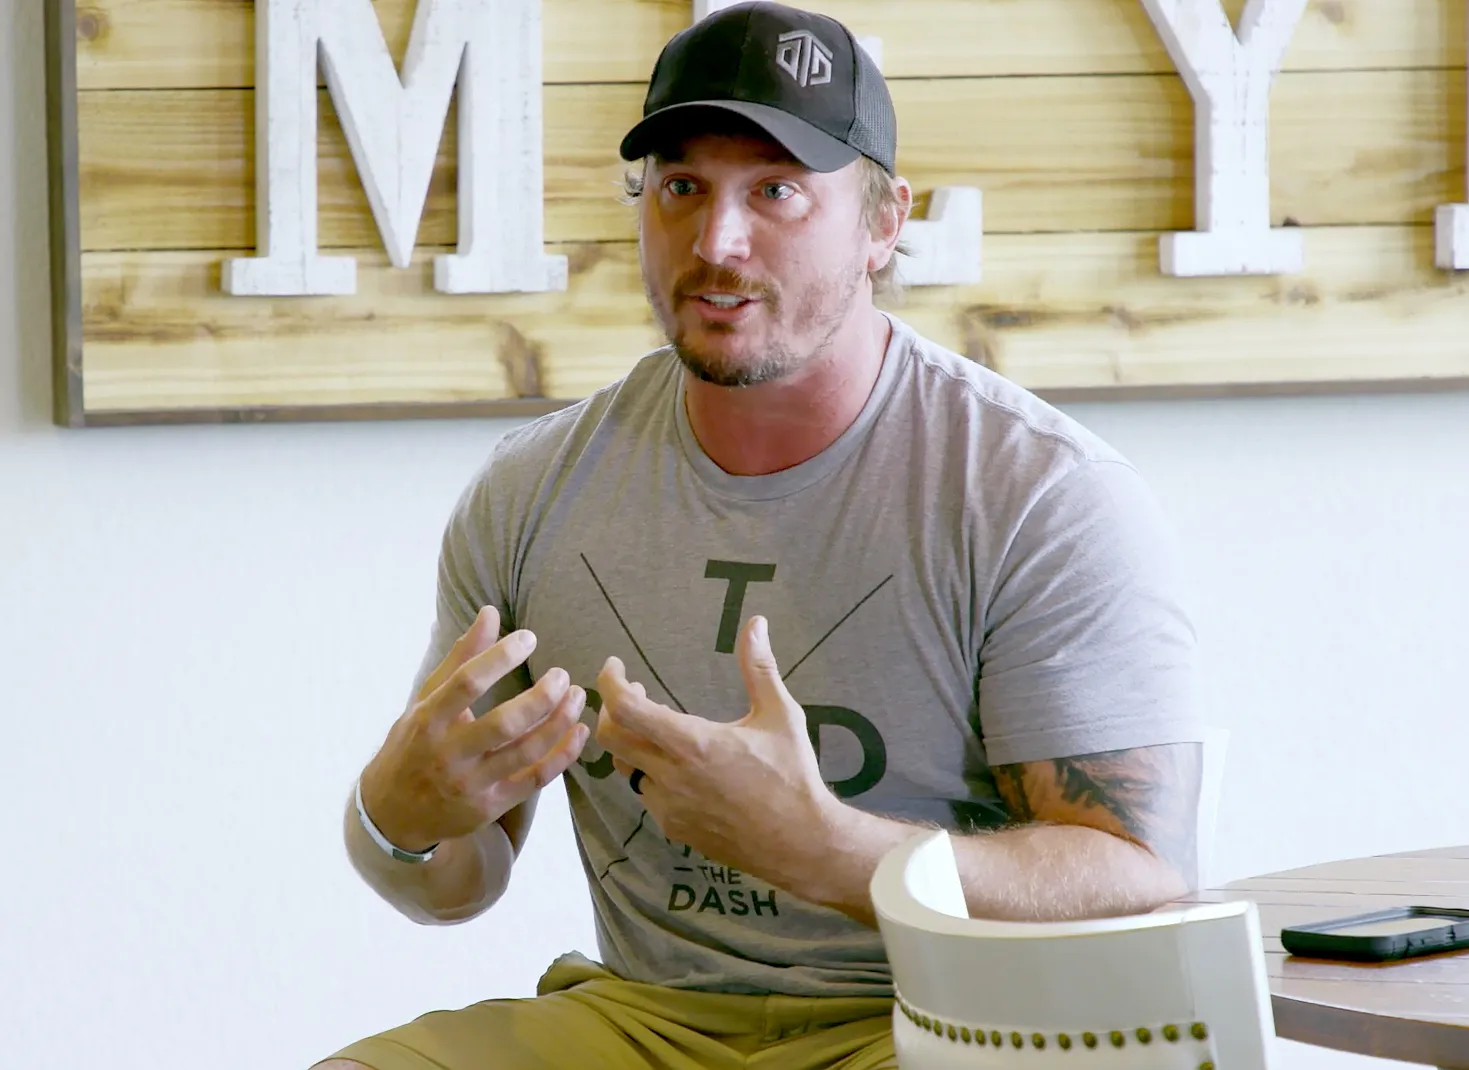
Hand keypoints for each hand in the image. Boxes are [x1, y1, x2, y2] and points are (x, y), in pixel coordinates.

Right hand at [360, 606, 588, 851]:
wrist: (393, 813)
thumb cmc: (415, 745)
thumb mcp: (426, 700)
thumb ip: (461, 658)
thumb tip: (491, 612)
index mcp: (429, 719)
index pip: (467, 683)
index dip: (501, 657)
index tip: (529, 638)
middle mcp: (449, 754)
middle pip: (504, 723)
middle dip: (542, 697)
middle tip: (562, 676)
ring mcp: (471, 785)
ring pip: (526, 752)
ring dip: (560, 723)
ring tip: (577, 697)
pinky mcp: (490, 807)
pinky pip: (535, 780)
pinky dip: (563, 755)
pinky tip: (579, 731)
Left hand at [595, 615, 833, 887]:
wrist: (800, 842)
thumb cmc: (793, 775)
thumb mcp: (780, 715)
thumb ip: (760, 668)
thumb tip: (755, 623)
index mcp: (692, 743)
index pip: (625, 708)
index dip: (610, 681)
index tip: (616, 666)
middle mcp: (671, 776)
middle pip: (610, 738)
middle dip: (613, 710)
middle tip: (636, 693)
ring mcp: (668, 806)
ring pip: (626, 768)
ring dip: (634, 743)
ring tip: (660, 729)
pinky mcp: (674, 828)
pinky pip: (646, 794)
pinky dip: (650, 773)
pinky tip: (678, 766)